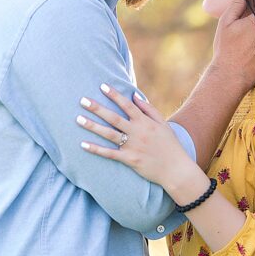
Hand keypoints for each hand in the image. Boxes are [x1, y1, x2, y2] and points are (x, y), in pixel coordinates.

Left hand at [76, 83, 197, 188]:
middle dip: (97, 108)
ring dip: (92, 126)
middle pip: (113, 118)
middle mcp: (137, 132)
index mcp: (145, 122)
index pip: (127, 105)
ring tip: (78, 119)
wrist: (176, 169)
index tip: (102, 86)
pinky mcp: (129, 160)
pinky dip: (96, 149)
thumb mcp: (162, 123)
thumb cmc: (170, 145)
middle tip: (82, 100)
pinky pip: (109, 154)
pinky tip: (83, 144)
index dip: (114, 95)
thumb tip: (134, 95)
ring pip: (109, 134)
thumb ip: (148, 109)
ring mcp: (132, 146)